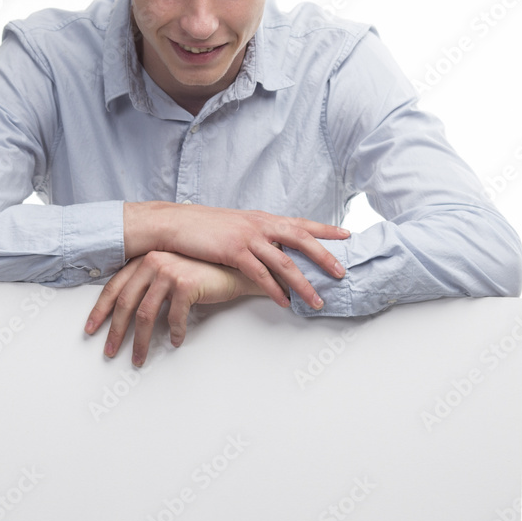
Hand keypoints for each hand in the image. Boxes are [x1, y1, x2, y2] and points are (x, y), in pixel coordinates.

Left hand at [84, 251, 259, 366]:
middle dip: (116, 332)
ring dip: (141, 342)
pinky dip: (174, 333)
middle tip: (111, 351)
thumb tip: (125, 314)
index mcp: (144, 259)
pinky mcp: (186, 283)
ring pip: (145, 315)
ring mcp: (169, 271)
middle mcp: (153, 261)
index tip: (91, 329)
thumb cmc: (202, 272)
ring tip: (140, 357)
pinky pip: (174, 318)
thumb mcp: (169, 273)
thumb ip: (148, 285)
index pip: (114, 287)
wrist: (236, 267)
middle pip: (125, 303)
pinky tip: (175, 340)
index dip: (100, 311)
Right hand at [123, 202, 348, 310]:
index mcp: (262, 218)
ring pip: (284, 262)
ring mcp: (247, 237)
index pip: (300, 222)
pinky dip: (274, 290)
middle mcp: (259, 225)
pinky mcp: (233, 251)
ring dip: (303, 284)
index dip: (324, 229)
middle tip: (342, 273)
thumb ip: (256, 234)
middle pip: (301, 240)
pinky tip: (284, 302)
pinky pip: (259, 274)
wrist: (174, 222)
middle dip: (324, 256)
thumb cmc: (203, 226)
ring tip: (317, 300)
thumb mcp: (236, 225)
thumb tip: (273, 247)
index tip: (347, 235)